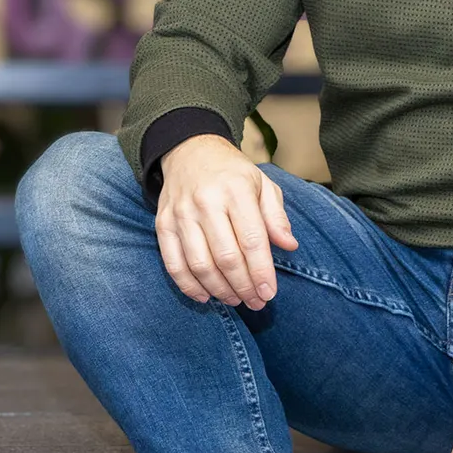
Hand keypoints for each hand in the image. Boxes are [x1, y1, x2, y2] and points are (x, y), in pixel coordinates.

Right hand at [155, 134, 297, 310]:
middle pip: (226, 257)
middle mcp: (205, 201)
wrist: (189, 150)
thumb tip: (289, 246)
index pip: (251, 240)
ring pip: (200, 264)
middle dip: (244, 287)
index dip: (261, 272)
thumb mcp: (262, 184)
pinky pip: (173, 263)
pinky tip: (205, 296)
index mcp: (235, 190)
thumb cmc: (232, 173)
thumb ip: (276, 216)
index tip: (270, 293)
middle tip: (256, 302)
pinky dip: (189, 285)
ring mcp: (181, 214)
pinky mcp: (163, 223)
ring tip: (235, 299)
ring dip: (220, 290)